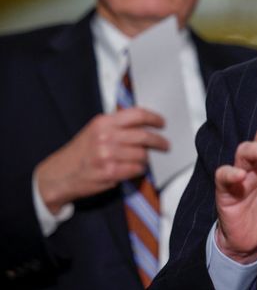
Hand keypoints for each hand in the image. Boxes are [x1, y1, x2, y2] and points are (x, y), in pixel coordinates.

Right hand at [34, 108, 168, 213]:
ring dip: (147, 158)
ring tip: (145, 159)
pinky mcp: (109, 172)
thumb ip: (117, 126)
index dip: (154, 118)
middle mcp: (105, 136)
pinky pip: (136, 169)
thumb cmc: (81, 152)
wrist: (58, 175)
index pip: (137, 115)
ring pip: (142, 154)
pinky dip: (140, 169)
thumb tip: (146, 125)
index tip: (162, 123)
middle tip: (165, 144)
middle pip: (144, 136)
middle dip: (159, 141)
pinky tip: (136, 168)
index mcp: (103, 122)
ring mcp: (107, 155)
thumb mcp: (95, 131)